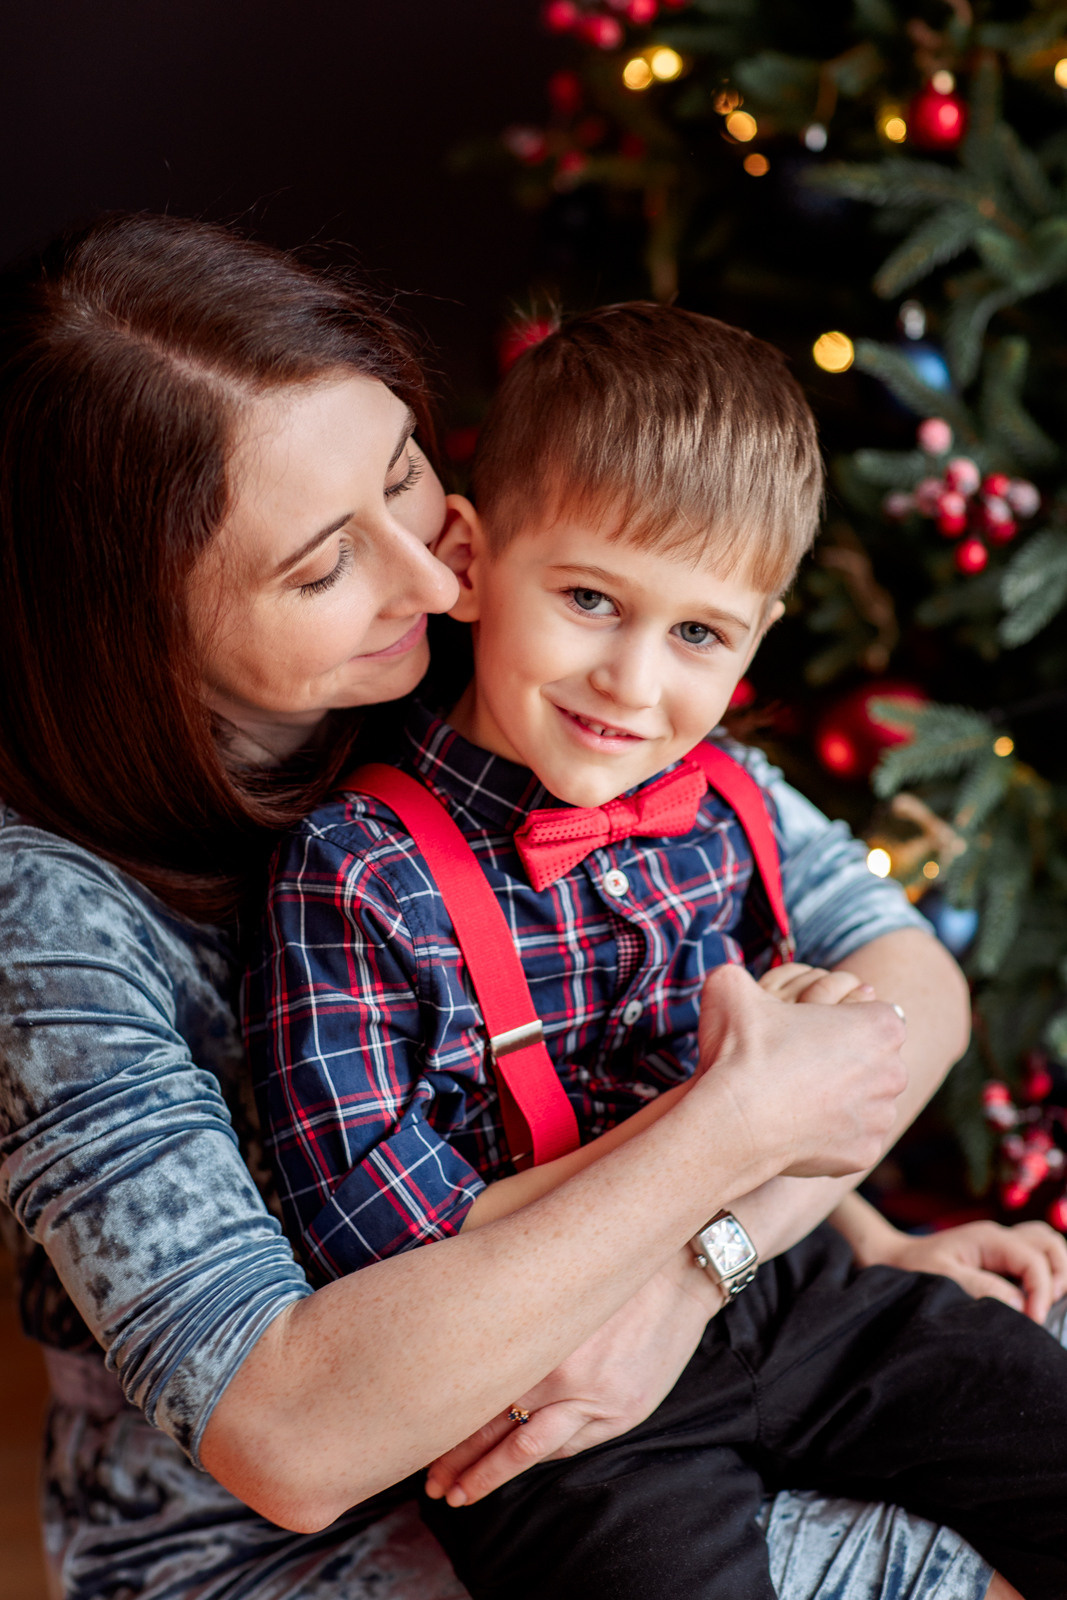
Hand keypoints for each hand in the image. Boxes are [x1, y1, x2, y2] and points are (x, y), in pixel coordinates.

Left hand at [424, 1248, 721, 1506]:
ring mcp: (596, 1398)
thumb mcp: (553, 1283)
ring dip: (492, 1474)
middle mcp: (564, 1374)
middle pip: (498, 1429)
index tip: (422, 1448)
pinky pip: (571, 1442)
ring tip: (460, 1493)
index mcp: (539, 1337)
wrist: (680, 1270)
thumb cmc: (609, 1265)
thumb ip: (514, 1319)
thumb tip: (466, 1343)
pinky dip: (539, 1453)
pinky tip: (514, 1462)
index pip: (480, 1395)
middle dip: (461, 1462)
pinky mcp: (623, 1411)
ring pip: (532, 1448)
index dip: (448, 1426)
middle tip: (431, 1485)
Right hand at [694, 964, 907, 1180]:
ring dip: (841, 1098)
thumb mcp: (732, 988)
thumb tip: (729, 978)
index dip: (840, 1019)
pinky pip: (852, 1139)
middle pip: (876, 1060)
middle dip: (847, 1061)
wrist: (735, 1119)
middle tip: (802, 1063)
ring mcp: (882, 1116)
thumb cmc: (742, 1049)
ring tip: (797, 1096)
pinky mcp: (868, 1153)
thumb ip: (741, 974)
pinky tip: (799, 1126)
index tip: (811, 1029)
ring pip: (867, 1101)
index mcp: (882, 1024)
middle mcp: (894, 1070)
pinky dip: (831, 1135)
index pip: (873, 1014)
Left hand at [873, 1218, 1066, 1324]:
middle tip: (1045, 1309)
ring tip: (1047, 1302)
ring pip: (1047, 1244)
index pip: (1033, 1260)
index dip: (1041, 1292)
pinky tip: (1037, 1296)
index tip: (1033, 1322)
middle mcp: (999, 1236)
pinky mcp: (998, 1255)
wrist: (891, 1258)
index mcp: (988, 1239)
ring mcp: (1000, 1243)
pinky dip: (1045, 1271)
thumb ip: (980, 1288)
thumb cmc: (912, 1269)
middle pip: (1050, 1243)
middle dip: (1059, 1276)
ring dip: (1056, 1271)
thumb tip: (1019, 1304)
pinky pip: (1034, 1254)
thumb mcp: (941, 1280)